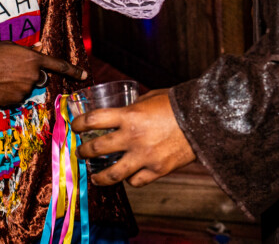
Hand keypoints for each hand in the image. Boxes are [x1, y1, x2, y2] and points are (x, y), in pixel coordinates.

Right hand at [0, 42, 86, 107]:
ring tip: (0, 77)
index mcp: (34, 60)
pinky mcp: (16, 101)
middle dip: (29, 76)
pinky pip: (17, 98)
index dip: (74, 71)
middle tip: (11, 71)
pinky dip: (10, 94)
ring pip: (26, 89)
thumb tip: (40, 47)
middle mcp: (33, 76)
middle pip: (39, 78)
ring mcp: (25, 90)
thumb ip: (28, 51)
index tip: (85, 75)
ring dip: (18, 85)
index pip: (59, 65)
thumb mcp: (11, 47)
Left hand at [72, 90, 195, 186]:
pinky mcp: (157, 170)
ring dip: (99, 176)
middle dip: (83, 151)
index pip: (94, 120)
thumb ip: (132, 107)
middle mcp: (133, 137)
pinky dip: (130, 179)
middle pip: (97, 148)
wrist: (203, 120)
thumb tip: (119, 112)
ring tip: (94, 177)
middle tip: (80, 152)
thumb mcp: (149, 98)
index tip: (75, 126)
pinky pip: (136, 181)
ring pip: (112, 174)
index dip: (79, 123)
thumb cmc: (176, 105)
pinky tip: (127, 176)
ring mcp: (145, 156)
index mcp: (129, 115)